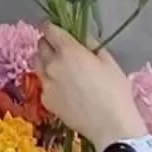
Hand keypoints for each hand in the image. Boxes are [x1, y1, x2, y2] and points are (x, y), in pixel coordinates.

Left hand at [36, 23, 145, 150]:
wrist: (109, 125)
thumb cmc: (115, 91)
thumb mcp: (108, 60)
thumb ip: (90, 44)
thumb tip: (80, 36)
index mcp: (68, 51)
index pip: (49, 30)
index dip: (51, 25)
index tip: (54, 26)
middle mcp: (51, 65)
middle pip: (40, 46)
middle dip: (48, 43)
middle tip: (60, 47)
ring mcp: (46, 84)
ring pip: (37, 64)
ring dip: (45, 60)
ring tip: (60, 66)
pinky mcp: (45, 100)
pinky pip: (43, 83)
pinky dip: (49, 80)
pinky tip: (64, 87)